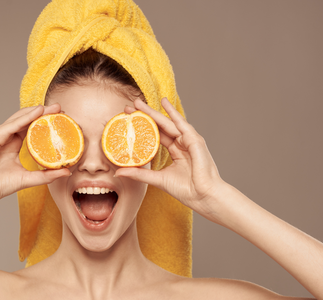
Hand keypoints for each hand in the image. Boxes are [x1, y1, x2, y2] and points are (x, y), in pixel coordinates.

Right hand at [0, 104, 70, 211]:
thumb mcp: (28, 179)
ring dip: (36, 111)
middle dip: (43, 113)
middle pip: (26, 120)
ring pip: (19, 118)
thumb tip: (66, 172)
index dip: (44, 122)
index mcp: (12, 144)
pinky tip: (38, 112)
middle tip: (60, 109)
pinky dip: (26, 118)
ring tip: (52, 108)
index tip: (61, 119)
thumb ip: (46, 175)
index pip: (30, 128)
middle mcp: (5, 136)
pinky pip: (12, 125)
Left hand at [115, 98, 225, 216]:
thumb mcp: (157, 179)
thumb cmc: (186, 190)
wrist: (203, 197)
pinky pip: (181, 123)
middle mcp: (182, 144)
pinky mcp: (195, 140)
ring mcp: (189, 141)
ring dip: (153, 112)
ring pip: (167, 123)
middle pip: (160, 126)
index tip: (127, 121)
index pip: (156, 136)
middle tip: (128, 107)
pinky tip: (164, 103)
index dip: (142, 128)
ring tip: (138, 102)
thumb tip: (118, 172)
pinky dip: (173, 113)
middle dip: (144, 116)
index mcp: (176, 152)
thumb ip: (139, 174)